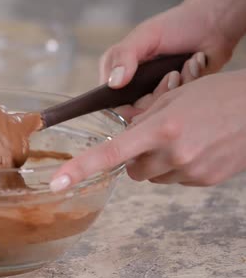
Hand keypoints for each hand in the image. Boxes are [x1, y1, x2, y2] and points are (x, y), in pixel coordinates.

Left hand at [50, 70, 245, 189]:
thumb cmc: (218, 95)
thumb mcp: (175, 97)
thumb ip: (144, 119)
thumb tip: (125, 139)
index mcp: (161, 128)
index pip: (110, 153)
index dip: (81, 168)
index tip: (58, 182)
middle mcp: (174, 153)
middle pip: (131, 170)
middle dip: (135, 157)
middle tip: (155, 136)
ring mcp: (191, 170)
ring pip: (153, 176)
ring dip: (157, 161)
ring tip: (184, 137)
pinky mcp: (206, 180)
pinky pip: (177, 179)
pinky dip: (179, 166)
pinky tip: (199, 147)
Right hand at [100, 3, 235, 120]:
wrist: (212, 22)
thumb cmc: (175, 24)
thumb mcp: (145, 36)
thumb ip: (124, 57)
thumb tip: (113, 84)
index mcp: (119, 73)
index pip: (113, 104)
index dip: (127, 108)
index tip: (143, 100)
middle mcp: (135, 86)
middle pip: (140, 110)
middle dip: (160, 93)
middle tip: (173, 74)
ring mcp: (158, 91)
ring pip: (162, 108)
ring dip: (178, 85)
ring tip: (188, 64)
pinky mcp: (179, 94)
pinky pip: (182, 102)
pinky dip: (192, 81)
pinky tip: (196, 64)